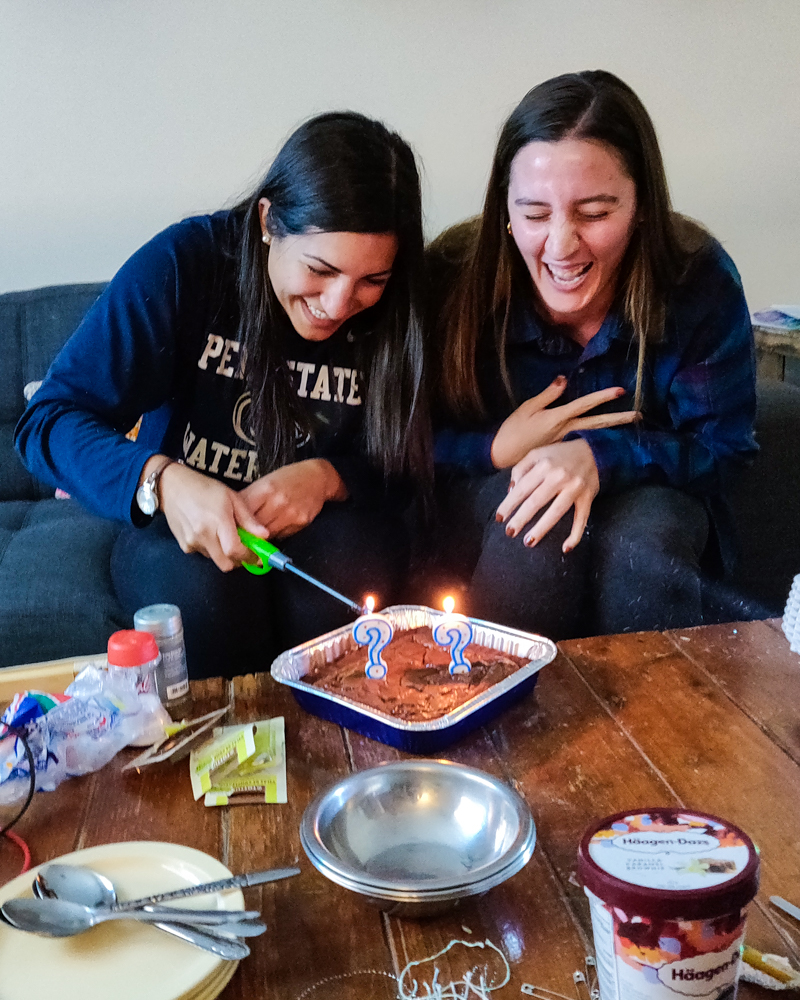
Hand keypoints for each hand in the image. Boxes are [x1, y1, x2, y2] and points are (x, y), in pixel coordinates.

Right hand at [156, 460, 268, 571]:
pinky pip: (204, 554)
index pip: (235, 551)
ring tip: (223, 535)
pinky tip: (209, 533)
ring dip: (224, 554)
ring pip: (216, 560)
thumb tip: (264, 535)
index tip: (258, 557)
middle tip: (244, 549)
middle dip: (238, 561)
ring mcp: (192, 542)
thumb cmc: (204, 488)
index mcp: (218, 522)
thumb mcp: (232, 497)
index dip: (249, 558)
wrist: (171, 486)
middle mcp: (203, 536)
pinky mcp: (184, 546)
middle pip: (226, 564)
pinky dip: (211, 549)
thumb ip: (248, 519)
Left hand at [240, 459, 346, 539]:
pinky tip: (276, 527)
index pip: (243, 512)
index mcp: (265, 489)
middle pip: (254, 527)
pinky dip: (275, 534)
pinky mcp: (300, 522)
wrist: (318, 478)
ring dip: (260, 536)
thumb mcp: (266, 482)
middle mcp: (277, 502)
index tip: (229, 527)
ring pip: (267, 535)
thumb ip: (250, 499)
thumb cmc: (288, 479)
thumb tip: (233, 518)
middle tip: (240, 536)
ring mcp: (290, 513)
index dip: (235, 521)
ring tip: (257, 533)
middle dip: (246, 532)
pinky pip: (281, 535)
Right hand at [491, 376, 638, 468]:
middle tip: (639, 415)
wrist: (503, 455)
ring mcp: (566, 442)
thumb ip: (548, 394)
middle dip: (619, 419)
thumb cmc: (513, 430)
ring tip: (629, 426)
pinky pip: (582, 441)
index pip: (585, 404)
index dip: (603, 397)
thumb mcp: (527, 408)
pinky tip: (607, 437)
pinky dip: (597, 438)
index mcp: (558, 418)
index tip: (621, 391)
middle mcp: (566, 430)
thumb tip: (565, 378)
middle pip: (598, 423)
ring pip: (593, 433)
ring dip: (612, 429)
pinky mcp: (562, 450)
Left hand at [495, 439, 599, 552]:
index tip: (500, 518)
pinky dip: (575, 534)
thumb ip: (521, 469)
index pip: (522, 488)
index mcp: (544, 465)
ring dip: (541, 529)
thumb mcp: (537, 454)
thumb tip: (511, 491)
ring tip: (528, 542)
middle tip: (510, 533)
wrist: (594, 451)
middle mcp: (559, 477)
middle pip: (536, 501)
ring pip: (556, 512)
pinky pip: (581, 519)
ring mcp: (574, 488)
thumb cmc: (560, 455)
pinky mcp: (587, 498)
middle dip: (521, 519)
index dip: (509, 504)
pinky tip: (566, 548)